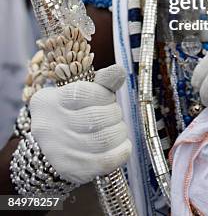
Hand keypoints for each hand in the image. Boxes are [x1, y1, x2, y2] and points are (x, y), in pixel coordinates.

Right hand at [30, 64, 130, 184]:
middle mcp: (51, 127)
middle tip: (113, 114)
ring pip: (103, 140)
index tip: (106, 97)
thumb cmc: (72, 109)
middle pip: (96, 118)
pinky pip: (105, 162)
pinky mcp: (72, 170)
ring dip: (119, 131)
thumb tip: (120, 71)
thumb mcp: (82, 89)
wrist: (53, 141)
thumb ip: (101, 80)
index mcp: (51, 101)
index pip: (84, 93)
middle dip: (114, 113)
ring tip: (116, 128)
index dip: (104, 95)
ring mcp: (60, 151)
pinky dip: (121, 151)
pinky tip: (121, 144)